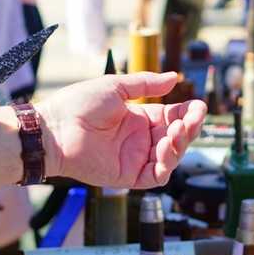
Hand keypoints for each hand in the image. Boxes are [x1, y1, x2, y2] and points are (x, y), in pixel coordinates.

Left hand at [37, 72, 208, 188]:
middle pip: (176, 138)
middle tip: (191, 118)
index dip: (188, 113)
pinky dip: (166, 165)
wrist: (54, 128)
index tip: (198, 106)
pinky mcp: (127, 176)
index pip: (172, 117)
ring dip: (179, 144)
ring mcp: (135, 159)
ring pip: (170, 157)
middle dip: (189, 128)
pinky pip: (155, 176)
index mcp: (139, 118)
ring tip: (174, 132)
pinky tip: (165, 148)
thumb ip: (146, 84)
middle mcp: (140, 140)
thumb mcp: (115, 87)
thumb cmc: (78, 105)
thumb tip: (174, 78)